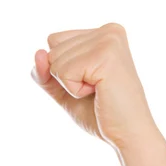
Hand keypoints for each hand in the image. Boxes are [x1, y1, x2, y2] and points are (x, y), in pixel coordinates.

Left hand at [32, 23, 160, 151]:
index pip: (53, 41)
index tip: (91, 81)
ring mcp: (108, 40)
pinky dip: (74, 90)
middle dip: (65, 78)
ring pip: (55, 61)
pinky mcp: (105, 55)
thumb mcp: (63, 88)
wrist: (128, 135)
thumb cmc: (99, 113)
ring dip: (70, 85)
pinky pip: (63, 72)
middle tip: (97, 90)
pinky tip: (99, 93)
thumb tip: (38, 53)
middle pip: (52, 50)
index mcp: (103, 33)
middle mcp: (109, 30)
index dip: (62, 69)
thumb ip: (45, 71)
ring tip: (99, 91)